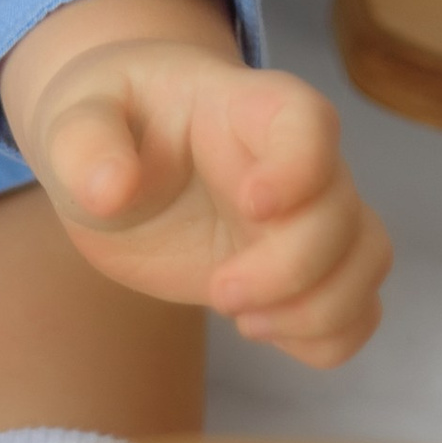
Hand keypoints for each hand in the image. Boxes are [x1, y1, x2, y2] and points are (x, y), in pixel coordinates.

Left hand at [6, 0, 390, 367]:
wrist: (121, 155)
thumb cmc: (107, 122)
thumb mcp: (73, 120)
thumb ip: (85, 144)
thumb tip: (109, 190)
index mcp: (245, 106)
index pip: (311, 122)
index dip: (299, 168)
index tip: (251, 204)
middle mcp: (297, 158)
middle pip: (344, 213)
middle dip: (289, 269)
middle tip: (218, 292)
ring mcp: (309, 214)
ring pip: (368, 261)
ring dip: (319, 308)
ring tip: (241, 316)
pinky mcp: (307, 268)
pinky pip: (359, 310)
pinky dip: (327, 337)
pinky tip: (260, 326)